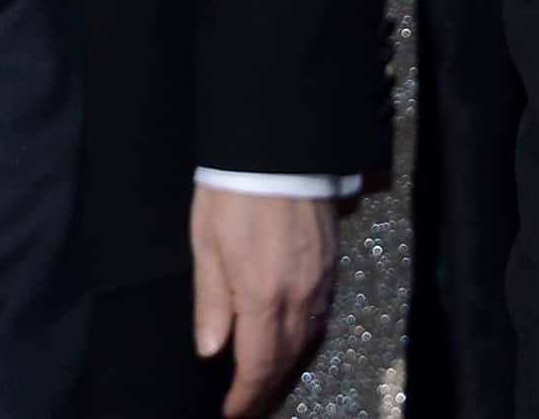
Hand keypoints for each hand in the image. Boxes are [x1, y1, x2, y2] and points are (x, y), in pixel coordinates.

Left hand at [191, 185, 336, 416]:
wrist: (278, 145)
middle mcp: (299, 295)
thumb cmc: (232, 193)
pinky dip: (304, 336)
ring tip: (266, 378)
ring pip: (307, 338)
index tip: (232, 413)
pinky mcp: (331, 262)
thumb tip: (210, 351)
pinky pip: (320, 313)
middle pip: (286, 358)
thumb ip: (211, 300)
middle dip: (266, 387)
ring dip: (286, 364)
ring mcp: (320, 279)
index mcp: (263, 295)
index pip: (258, 364)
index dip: (246, 395)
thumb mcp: (207, 245)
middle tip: (248, 404)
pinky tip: (291, 336)